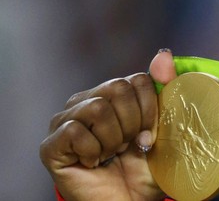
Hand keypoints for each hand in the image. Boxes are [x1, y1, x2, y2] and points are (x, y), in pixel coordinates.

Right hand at [40, 49, 178, 200]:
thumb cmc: (145, 167)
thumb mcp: (165, 126)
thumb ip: (165, 87)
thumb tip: (163, 53)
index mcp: (111, 94)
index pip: (136, 79)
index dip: (150, 110)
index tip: (149, 134)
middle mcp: (85, 101)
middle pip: (117, 88)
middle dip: (133, 124)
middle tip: (129, 146)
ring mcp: (64, 121)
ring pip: (97, 108)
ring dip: (113, 139)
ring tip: (111, 154)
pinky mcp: (51, 144)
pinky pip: (76, 131)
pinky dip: (94, 151)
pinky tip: (94, 163)